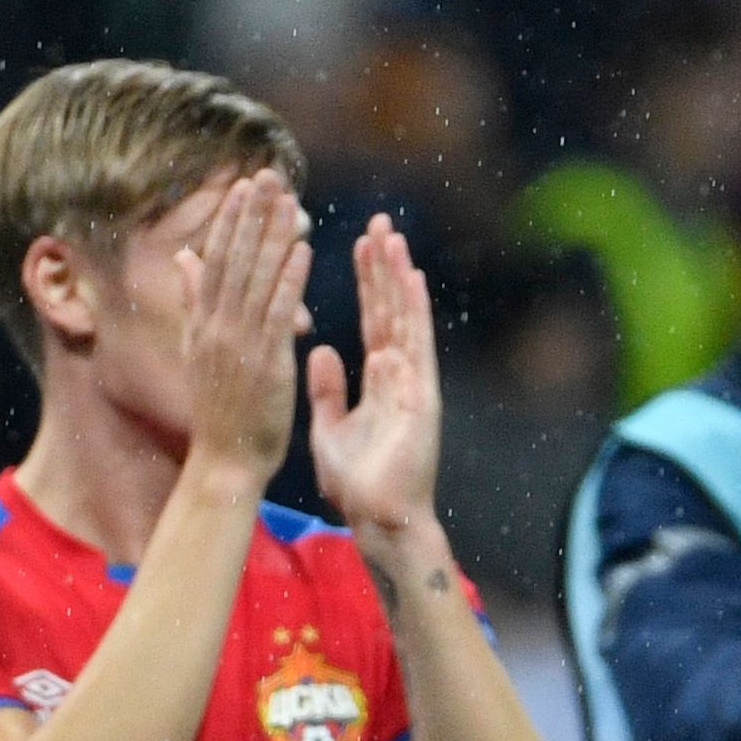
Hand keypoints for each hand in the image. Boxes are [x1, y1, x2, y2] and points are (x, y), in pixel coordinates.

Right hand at [174, 168, 312, 491]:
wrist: (225, 461)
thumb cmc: (219, 413)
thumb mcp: (197, 350)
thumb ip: (193, 302)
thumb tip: (185, 259)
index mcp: (201, 324)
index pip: (215, 261)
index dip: (229, 221)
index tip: (242, 187)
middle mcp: (216, 328)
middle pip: (233, 260)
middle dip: (250, 216)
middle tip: (266, 175)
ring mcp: (238, 344)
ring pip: (256, 279)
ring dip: (272, 236)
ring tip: (287, 200)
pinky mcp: (264, 362)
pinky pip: (278, 313)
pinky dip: (289, 280)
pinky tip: (303, 250)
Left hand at [309, 214, 444, 545]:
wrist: (379, 519)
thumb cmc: (357, 482)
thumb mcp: (330, 426)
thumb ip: (326, 388)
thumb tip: (319, 350)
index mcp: (378, 379)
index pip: (371, 318)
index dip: (366, 282)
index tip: (360, 243)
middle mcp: (400, 373)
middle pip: (390, 309)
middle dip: (384, 267)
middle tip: (379, 222)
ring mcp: (413, 383)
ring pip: (405, 319)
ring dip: (399, 278)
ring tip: (392, 236)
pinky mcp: (420, 397)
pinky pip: (416, 347)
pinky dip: (413, 313)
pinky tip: (410, 281)